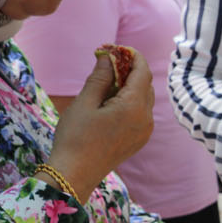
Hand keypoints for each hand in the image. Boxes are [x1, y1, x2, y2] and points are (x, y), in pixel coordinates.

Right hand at [46, 52, 154, 199]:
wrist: (75, 174)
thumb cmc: (75, 137)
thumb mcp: (84, 103)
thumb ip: (100, 78)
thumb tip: (108, 57)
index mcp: (133, 107)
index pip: (142, 71)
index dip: (132, 56)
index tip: (117, 48)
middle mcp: (146, 118)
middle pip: (145, 84)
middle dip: (131, 69)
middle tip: (109, 61)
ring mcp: (145, 131)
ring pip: (144, 99)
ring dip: (131, 86)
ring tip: (107, 80)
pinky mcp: (139, 140)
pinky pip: (141, 113)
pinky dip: (131, 101)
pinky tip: (112, 101)